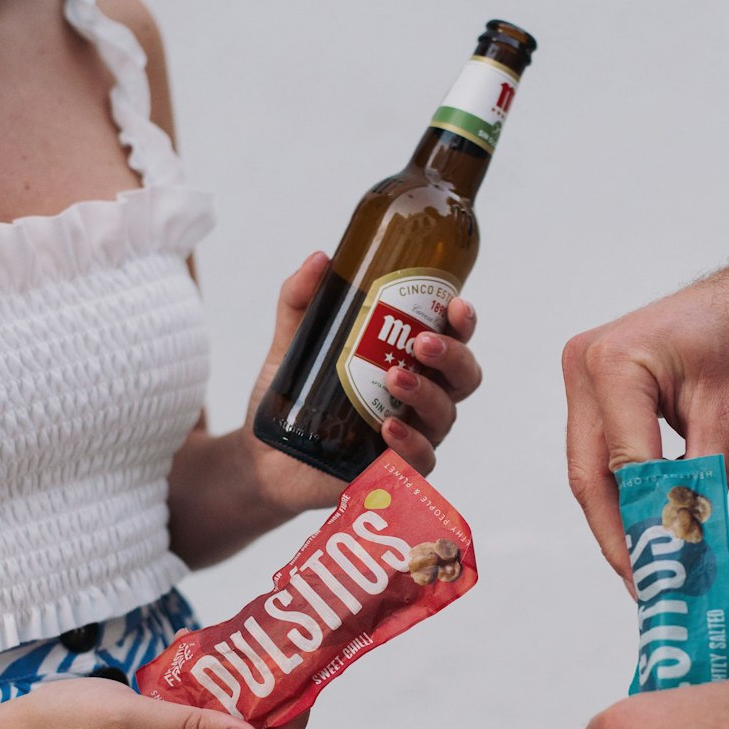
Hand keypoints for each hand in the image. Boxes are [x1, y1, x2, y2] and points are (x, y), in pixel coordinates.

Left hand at [245, 251, 481, 516]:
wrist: (265, 456)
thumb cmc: (291, 398)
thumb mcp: (292, 342)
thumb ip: (302, 300)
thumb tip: (320, 258)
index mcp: (411, 364)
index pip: (453, 340)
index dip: (463, 323)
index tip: (456, 305)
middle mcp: (421, 400)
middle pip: (463, 377)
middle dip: (452, 356)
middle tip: (422, 342)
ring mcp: (412, 436)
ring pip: (444, 414)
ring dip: (426, 393)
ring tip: (395, 377)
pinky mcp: (394, 470)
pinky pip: (420, 460)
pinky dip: (410, 443)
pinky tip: (389, 428)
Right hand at [562, 267, 728, 580]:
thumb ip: (702, 483)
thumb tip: (687, 547)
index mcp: (613, 363)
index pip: (620, 463)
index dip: (635, 525)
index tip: (655, 574)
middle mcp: (585, 366)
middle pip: (590, 472)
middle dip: (617, 533)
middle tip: (642, 583)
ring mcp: (586, 377)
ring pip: (592, 468)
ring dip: (619, 516)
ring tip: (645, 565)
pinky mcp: (598, 391)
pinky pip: (604, 452)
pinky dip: (625, 489)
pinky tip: (644, 524)